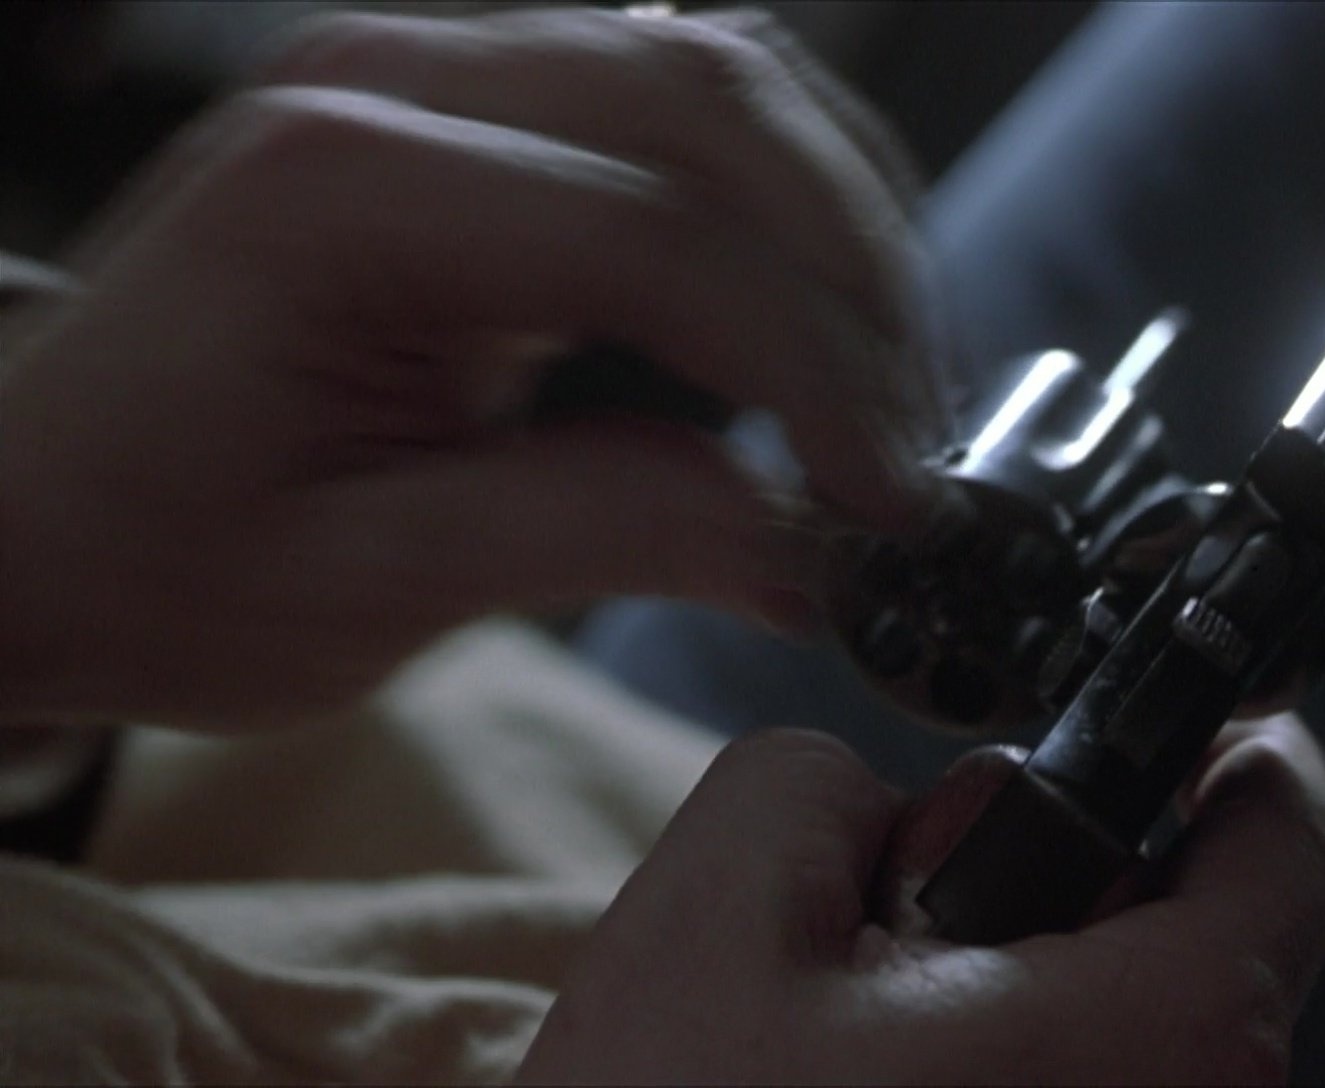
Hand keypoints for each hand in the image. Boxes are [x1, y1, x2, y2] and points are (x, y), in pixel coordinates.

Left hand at [0, 7, 942, 727]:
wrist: (29, 517)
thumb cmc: (147, 553)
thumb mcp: (361, 586)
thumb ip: (598, 536)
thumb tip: (806, 545)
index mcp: (341, 186)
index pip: (655, 241)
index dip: (809, 371)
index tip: (886, 502)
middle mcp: (394, 83)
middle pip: (712, 107)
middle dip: (854, 277)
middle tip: (911, 440)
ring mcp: (436, 79)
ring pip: (719, 76)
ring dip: (838, 224)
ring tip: (890, 380)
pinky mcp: (476, 119)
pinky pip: (679, 108)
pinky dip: (782, 203)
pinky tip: (819, 306)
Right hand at [517, 715, 1324, 1084]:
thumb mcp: (718, 912)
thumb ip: (826, 784)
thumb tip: (881, 814)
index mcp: (1156, 1047)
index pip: (1286, 859)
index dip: (1245, 768)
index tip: (1200, 737)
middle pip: (1189, 953)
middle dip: (1059, 899)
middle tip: (910, 921)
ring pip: (1117, 1049)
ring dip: (1007, 1011)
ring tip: (854, 1050)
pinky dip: (998, 1083)